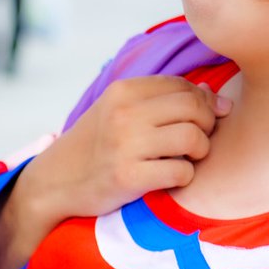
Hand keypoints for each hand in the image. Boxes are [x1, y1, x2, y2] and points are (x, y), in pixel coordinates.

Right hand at [0, 76, 231, 268]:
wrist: (55, 182)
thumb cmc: (97, 145)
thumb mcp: (120, 111)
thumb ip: (161, 99)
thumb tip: (213, 92)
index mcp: (124, 90)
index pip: (184, 86)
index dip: (203, 102)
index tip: (202, 118)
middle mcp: (125, 114)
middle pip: (195, 109)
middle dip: (207, 125)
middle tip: (197, 141)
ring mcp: (125, 145)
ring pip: (194, 139)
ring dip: (199, 152)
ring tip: (185, 158)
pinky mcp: (129, 177)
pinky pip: (182, 172)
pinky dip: (184, 177)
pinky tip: (170, 178)